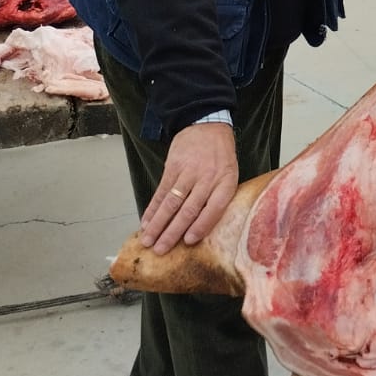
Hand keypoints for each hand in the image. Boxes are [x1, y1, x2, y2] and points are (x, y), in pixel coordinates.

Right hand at [139, 122, 238, 255]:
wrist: (208, 125)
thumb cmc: (221, 157)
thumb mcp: (230, 175)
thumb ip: (218, 198)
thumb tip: (201, 228)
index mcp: (225, 182)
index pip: (214, 208)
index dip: (201, 226)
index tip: (188, 242)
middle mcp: (207, 178)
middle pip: (188, 209)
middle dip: (172, 232)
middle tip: (160, 251)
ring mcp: (188, 172)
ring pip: (171, 202)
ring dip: (158, 224)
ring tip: (148, 240)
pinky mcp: (173, 166)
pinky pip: (161, 191)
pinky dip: (152, 208)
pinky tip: (146, 221)